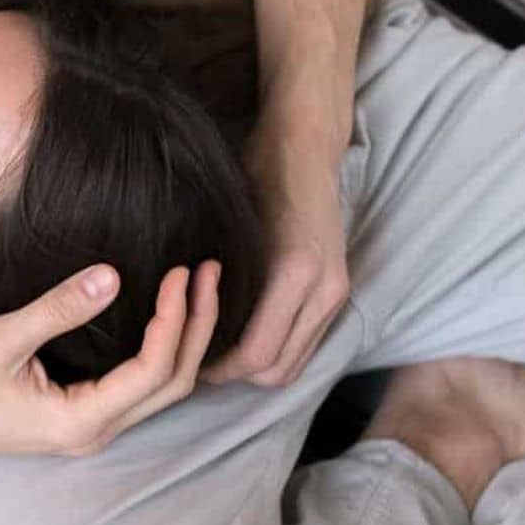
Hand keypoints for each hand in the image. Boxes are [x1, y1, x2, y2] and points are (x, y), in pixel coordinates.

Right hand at [0, 260, 222, 455]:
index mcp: (80, 421)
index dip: (177, 319)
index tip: (184, 272)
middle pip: (173, 384)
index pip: (154, 370)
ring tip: (197, 288)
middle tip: (209, 272)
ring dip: (184, 338)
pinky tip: (166, 317)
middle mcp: (93, 432)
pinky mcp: (76, 414)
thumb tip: (114, 276)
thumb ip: (57, 309)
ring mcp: (87, 427)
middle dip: (197, 327)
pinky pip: (138, 386)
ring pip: (161, 389)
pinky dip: (161, 350)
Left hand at [203, 131, 350, 388]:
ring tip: (220, 352)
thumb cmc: (256, 176)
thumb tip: (184, 328)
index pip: (256, 354)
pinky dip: (278, 351)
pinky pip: (307, 344)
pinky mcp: (339, 291)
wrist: (305, 149)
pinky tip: (247, 336)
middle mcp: (323, 290)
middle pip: (277, 371)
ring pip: (295, 364)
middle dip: (236, 376)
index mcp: (294, 273)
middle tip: (198, 362)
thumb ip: (215, 282)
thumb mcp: (227, 227)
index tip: (188, 359)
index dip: (219, 369)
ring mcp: (336, 293)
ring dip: (258, 368)